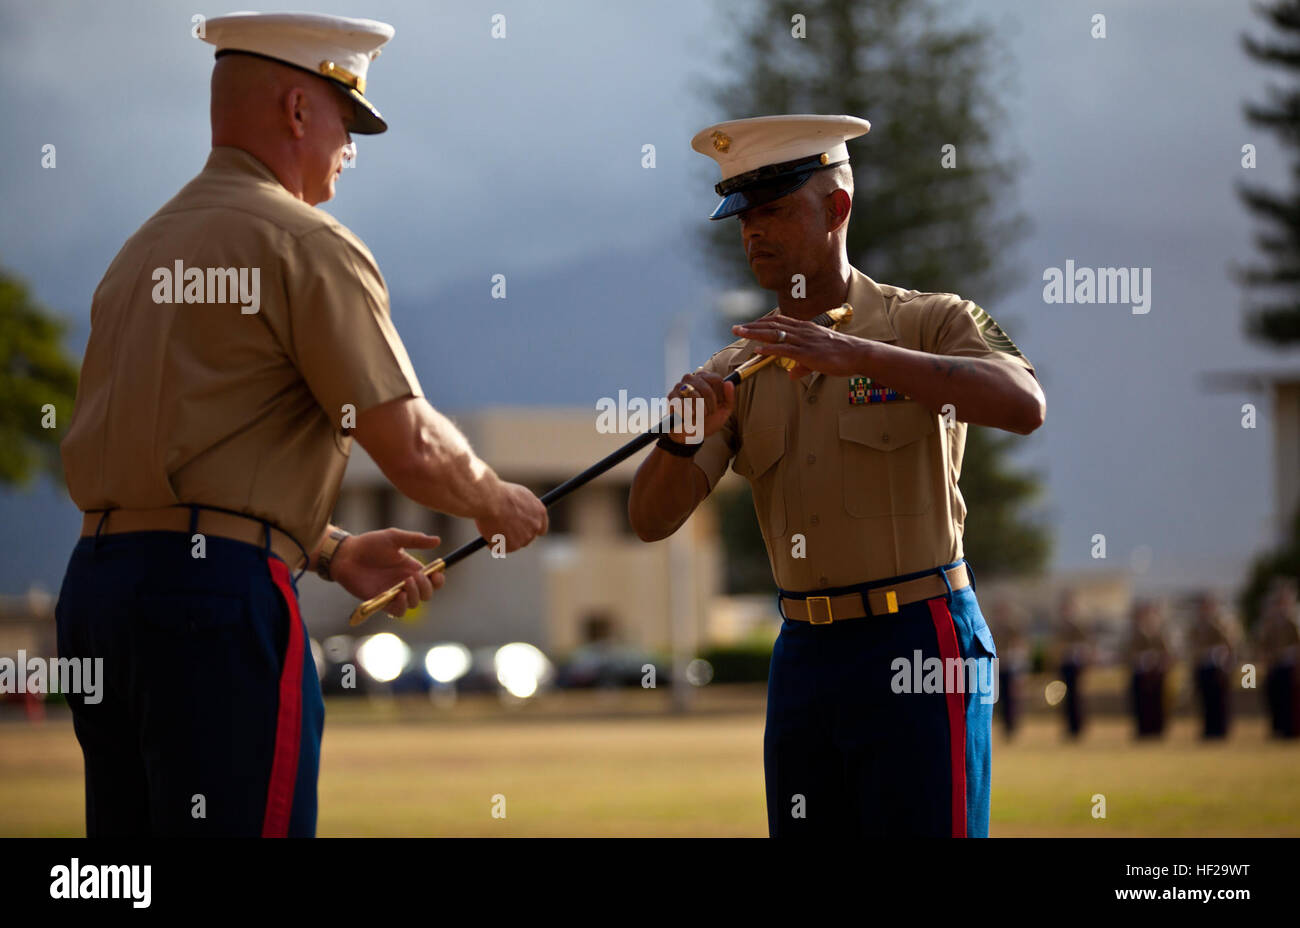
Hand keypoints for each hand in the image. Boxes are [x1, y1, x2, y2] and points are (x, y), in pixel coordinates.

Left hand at [330, 528, 444, 617]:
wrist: (346, 555)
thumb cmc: (369, 544)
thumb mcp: (394, 537)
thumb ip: (415, 539)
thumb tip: (438, 540)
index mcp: (411, 568)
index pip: (433, 579)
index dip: (438, 579)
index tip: (437, 573)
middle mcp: (405, 582)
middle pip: (427, 594)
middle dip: (427, 587)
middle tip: (416, 576)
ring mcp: (394, 593)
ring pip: (415, 604)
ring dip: (415, 595)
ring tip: (405, 583)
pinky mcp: (382, 602)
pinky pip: (398, 611)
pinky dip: (403, 606)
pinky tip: (398, 594)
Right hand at [476, 482, 547, 552]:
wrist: (491, 499)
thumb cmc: (500, 493)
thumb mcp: (518, 495)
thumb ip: (523, 508)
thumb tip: (518, 514)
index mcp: (539, 512)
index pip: (541, 528)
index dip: (529, 529)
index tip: (520, 529)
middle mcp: (535, 526)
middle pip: (527, 538)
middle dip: (515, 535)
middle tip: (500, 529)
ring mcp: (525, 537)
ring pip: (512, 543)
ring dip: (502, 538)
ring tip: (490, 524)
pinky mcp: (513, 546)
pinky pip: (500, 548)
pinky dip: (492, 543)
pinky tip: (487, 529)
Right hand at [667, 370, 733, 442]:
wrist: (690, 435)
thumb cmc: (708, 421)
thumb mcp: (723, 412)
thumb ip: (729, 398)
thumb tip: (729, 383)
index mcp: (705, 378)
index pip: (717, 379)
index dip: (720, 395)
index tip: (718, 405)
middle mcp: (691, 378)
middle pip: (706, 388)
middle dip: (710, 405)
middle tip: (708, 413)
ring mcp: (680, 386)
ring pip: (694, 394)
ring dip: (699, 409)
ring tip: (698, 415)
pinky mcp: (671, 397)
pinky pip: (681, 403)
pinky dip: (687, 413)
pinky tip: (689, 416)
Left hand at [734, 314, 869, 378]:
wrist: (858, 354)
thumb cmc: (841, 355)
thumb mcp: (819, 357)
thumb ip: (802, 365)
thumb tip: (791, 374)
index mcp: (805, 328)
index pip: (779, 321)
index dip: (761, 323)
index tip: (748, 325)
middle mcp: (802, 331)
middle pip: (772, 325)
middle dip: (752, 326)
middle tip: (735, 328)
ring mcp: (804, 341)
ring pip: (775, 334)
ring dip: (755, 333)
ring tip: (740, 333)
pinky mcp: (807, 352)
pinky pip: (785, 349)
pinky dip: (769, 349)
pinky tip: (757, 350)